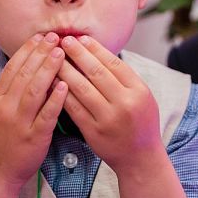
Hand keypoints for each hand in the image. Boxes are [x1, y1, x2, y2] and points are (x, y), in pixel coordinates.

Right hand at [0, 34, 68, 188]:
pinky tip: (66, 84)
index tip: (40, 36)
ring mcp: (19, 123)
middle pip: (24, 75)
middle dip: (40, 53)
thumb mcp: (0, 112)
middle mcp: (6, 109)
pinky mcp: (33, 137)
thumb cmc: (2, 140)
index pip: (12, 69)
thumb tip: (29, 65)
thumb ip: (12, 91)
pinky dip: (55, 98)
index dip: (26, 50)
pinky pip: (46, 114)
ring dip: (48, 69)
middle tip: (55, 36)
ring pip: (34, 90)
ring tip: (62, 52)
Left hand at [57, 35, 162, 172]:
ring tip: (54, 59)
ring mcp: (108, 118)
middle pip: (96, 72)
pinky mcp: (93, 132)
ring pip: (82, 89)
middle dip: (78, 54)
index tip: (81, 39)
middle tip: (63, 41)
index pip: (114, 63)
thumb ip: (125, 79)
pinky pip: (74, 109)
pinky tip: (54, 83)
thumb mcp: (143, 97)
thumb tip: (99, 54)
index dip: (95, 49)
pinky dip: (62, 94)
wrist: (140, 158)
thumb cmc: (141, 123)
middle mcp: (125, 103)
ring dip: (66, 71)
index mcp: (139, 91)